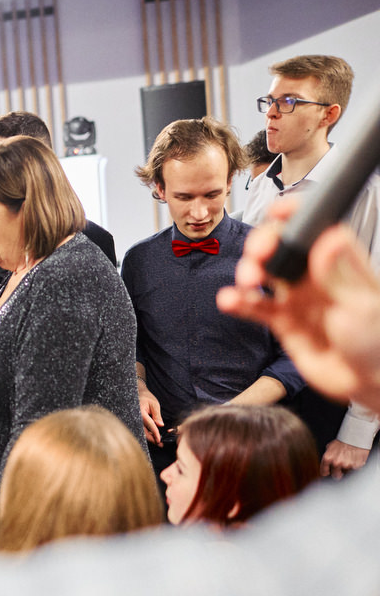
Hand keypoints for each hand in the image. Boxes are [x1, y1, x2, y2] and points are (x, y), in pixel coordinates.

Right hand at [137, 382, 163, 445]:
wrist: (139, 393)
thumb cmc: (146, 397)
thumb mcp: (154, 404)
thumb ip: (157, 415)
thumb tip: (160, 425)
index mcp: (140, 412)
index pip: (149, 425)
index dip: (155, 433)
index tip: (159, 440)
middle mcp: (136, 418)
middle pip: (144, 432)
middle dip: (152, 439)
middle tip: (160, 444)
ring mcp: (135, 420)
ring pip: (142, 432)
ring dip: (150, 438)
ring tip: (158, 442)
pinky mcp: (137, 421)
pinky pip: (142, 429)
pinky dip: (147, 434)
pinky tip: (153, 436)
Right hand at [217, 200, 379, 411]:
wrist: (372, 383)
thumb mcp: (362, 306)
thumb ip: (339, 274)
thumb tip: (330, 237)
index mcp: (341, 262)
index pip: (316, 227)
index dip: (295, 214)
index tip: (277, 212)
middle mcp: (317, 276)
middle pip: (283, 246)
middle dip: (264, 244)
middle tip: (258, 255)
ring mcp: (299, 298)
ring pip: (265, 274)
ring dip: (249, 272)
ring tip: (246, 282)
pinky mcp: (284, 322)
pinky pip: (256, 307)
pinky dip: (239, 303)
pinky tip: (230, 301)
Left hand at [320, 439, 369, 479]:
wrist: (355, 436)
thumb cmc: (343, 440)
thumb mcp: (330, 446)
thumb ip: (328, 456)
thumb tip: (326, 462)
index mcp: (327, 458)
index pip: (324, 472)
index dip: (327, 472)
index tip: (328, 472)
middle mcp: (336, 463)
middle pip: (336, 475)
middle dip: (337, 473)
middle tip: (340, 469)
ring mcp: (347, 465)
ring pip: (346, 473)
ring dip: (347, 468)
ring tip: (349, 459)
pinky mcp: (356, 466)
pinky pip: (355, 470)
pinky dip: (355, 466)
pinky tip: (355, 459)